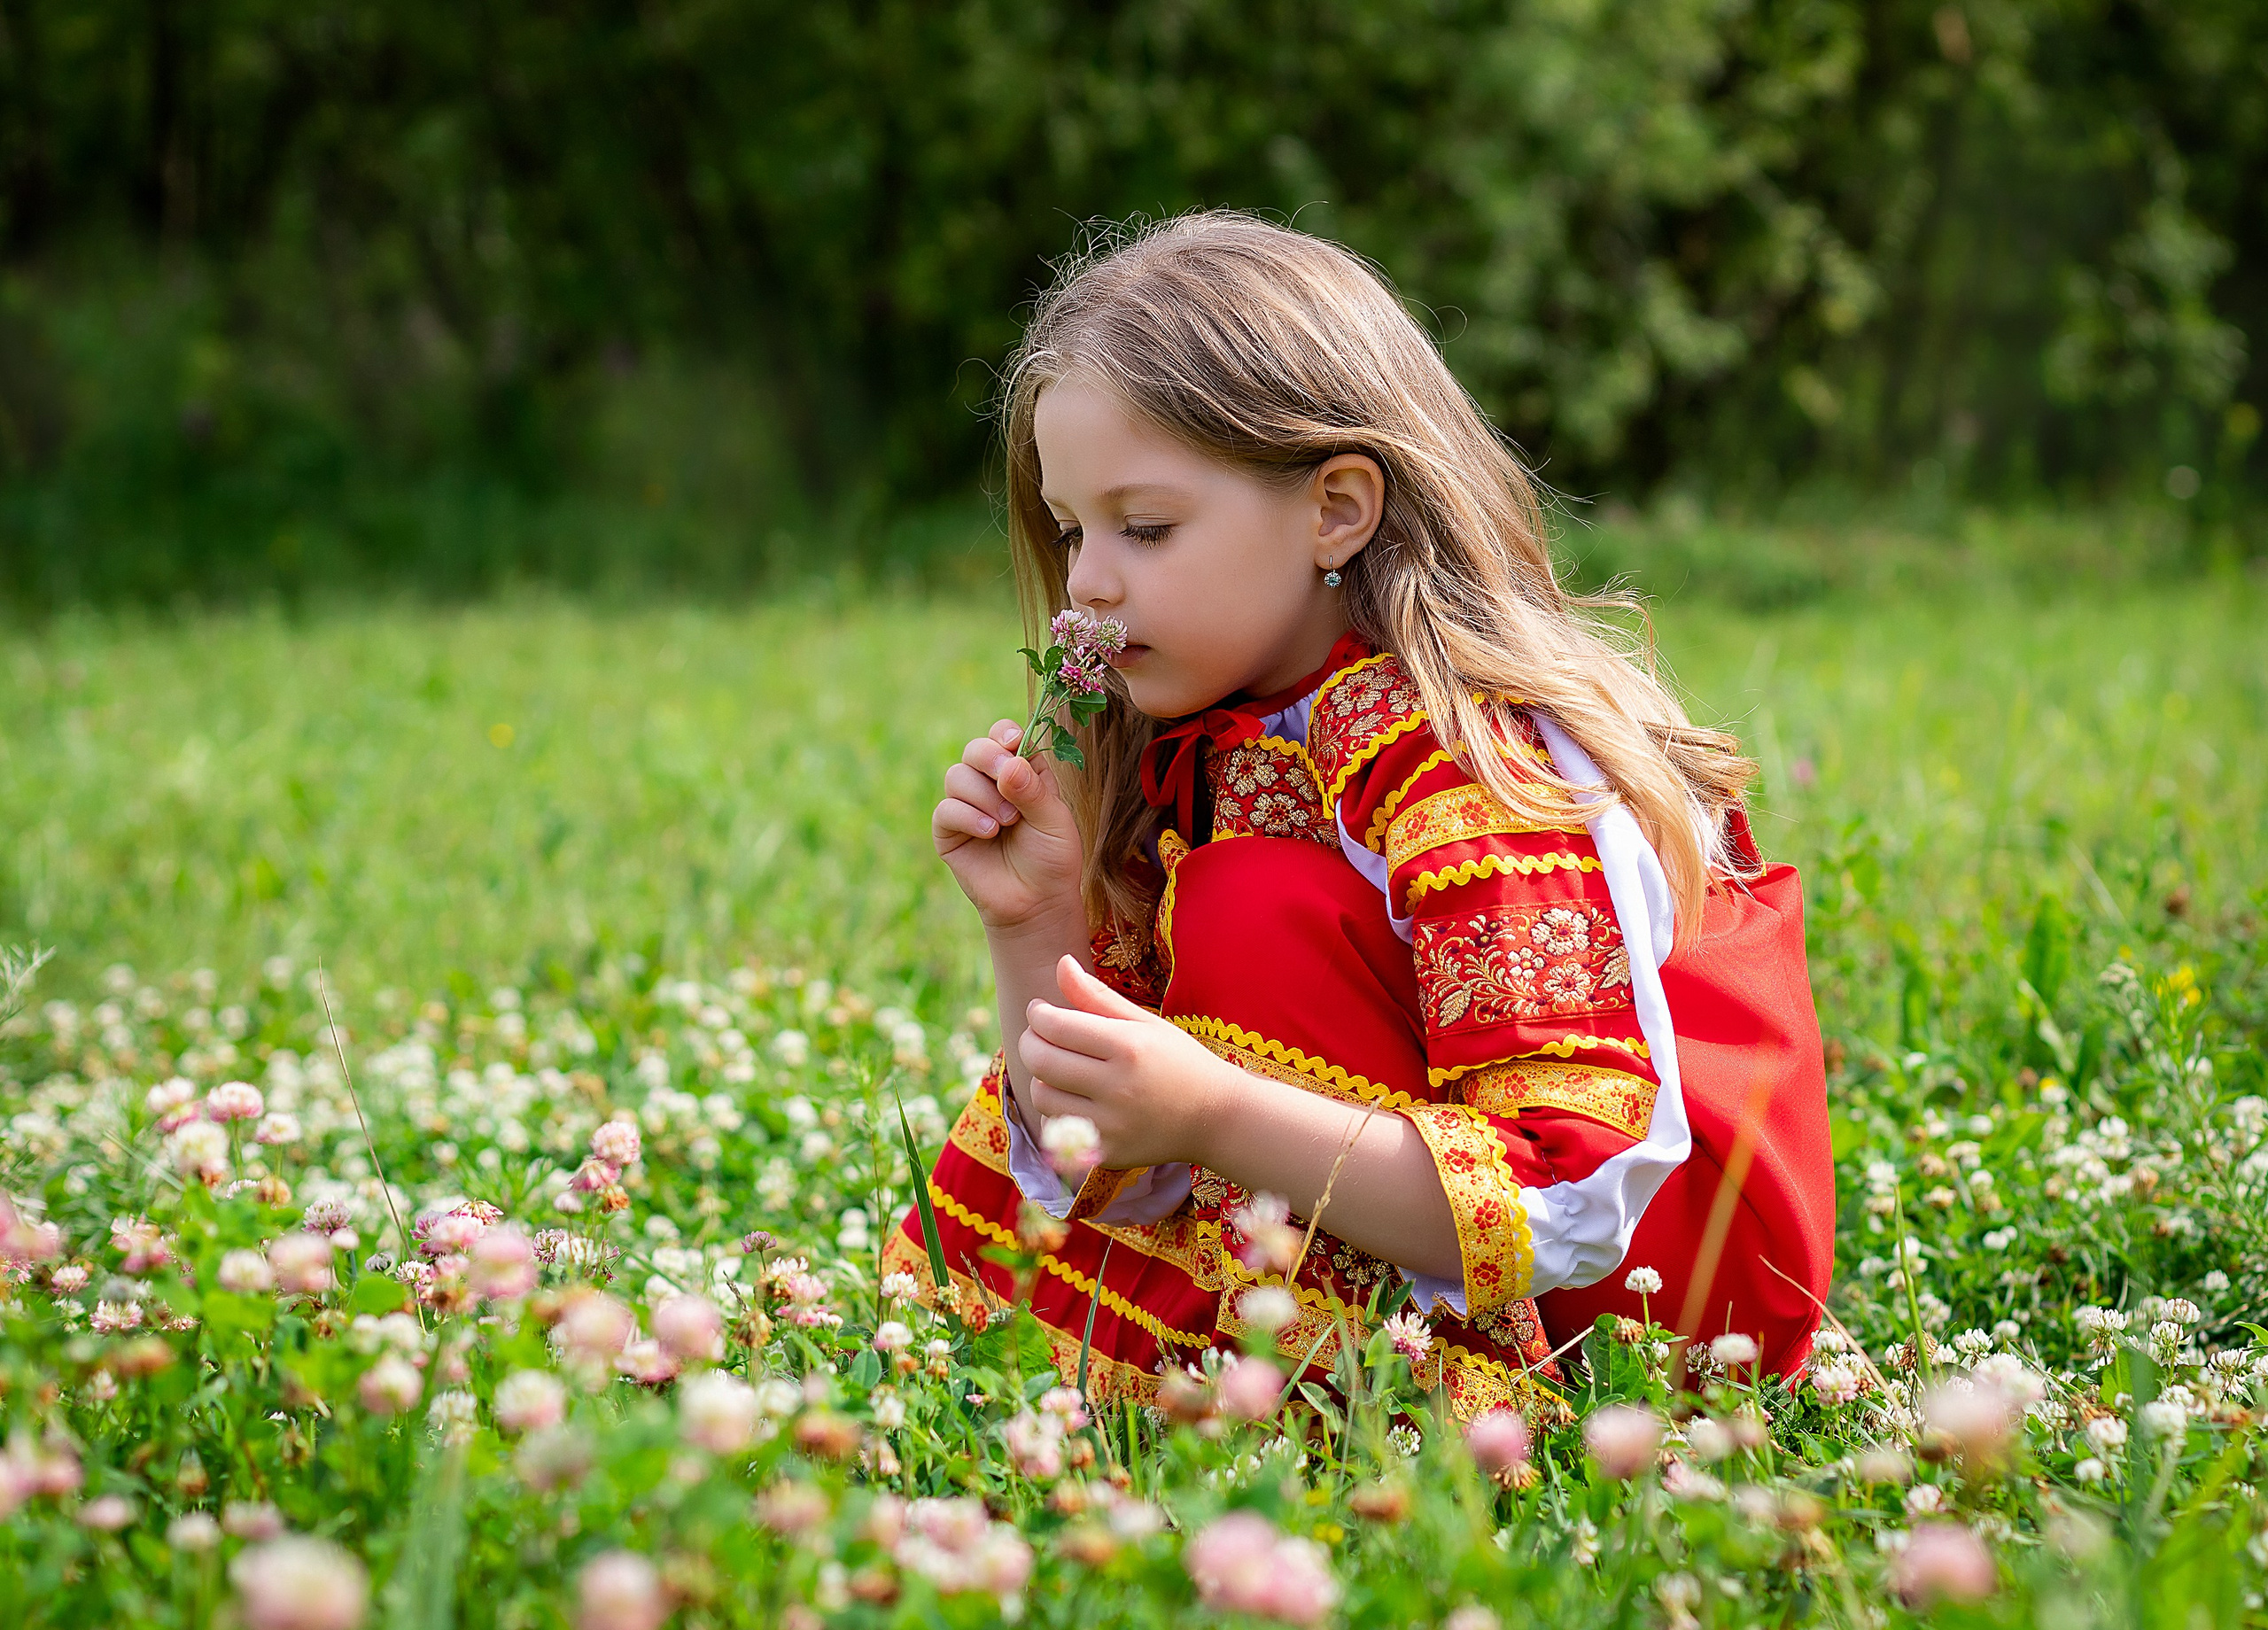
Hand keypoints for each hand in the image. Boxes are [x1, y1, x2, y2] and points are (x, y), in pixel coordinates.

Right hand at [932, 720, 1085, 937]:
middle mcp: (991, 784)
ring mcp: (967, 807)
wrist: (1037, 903)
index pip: (1005, 738)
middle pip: (975, 749)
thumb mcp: (1054, 821)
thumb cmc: (1052, 859)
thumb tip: (1009, 763)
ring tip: (1007, 822)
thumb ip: (1033, 791)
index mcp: (1021, 773)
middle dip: (989, 757)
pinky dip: (967, 817)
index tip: (1013, 740)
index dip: (1005, 734)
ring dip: (983, 795)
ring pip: (957, 776)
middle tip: (1006, 774)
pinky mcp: (949, 832)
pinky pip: (946, 809)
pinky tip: (989, 833)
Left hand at [1019, 956, 1233, 1169]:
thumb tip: (1061, 962)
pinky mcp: (1108, 1153)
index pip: (1056, 1026)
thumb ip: (1097, 996)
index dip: (1038, 1014)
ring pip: (1043, 1096)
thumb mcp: (1144, 1023)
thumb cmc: (1178, 1061)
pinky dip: (1057, 1111)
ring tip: (1061, 1067)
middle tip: (1038, 1035)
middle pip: (1042, 1061)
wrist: (1216, 1118)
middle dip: (1030, 1042)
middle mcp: (1119, 1087)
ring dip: (1042, 1078)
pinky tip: (1077, 1100)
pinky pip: (1056, 1128)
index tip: (1040, 1010)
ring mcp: (1112, 1125)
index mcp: (1129, 1046)